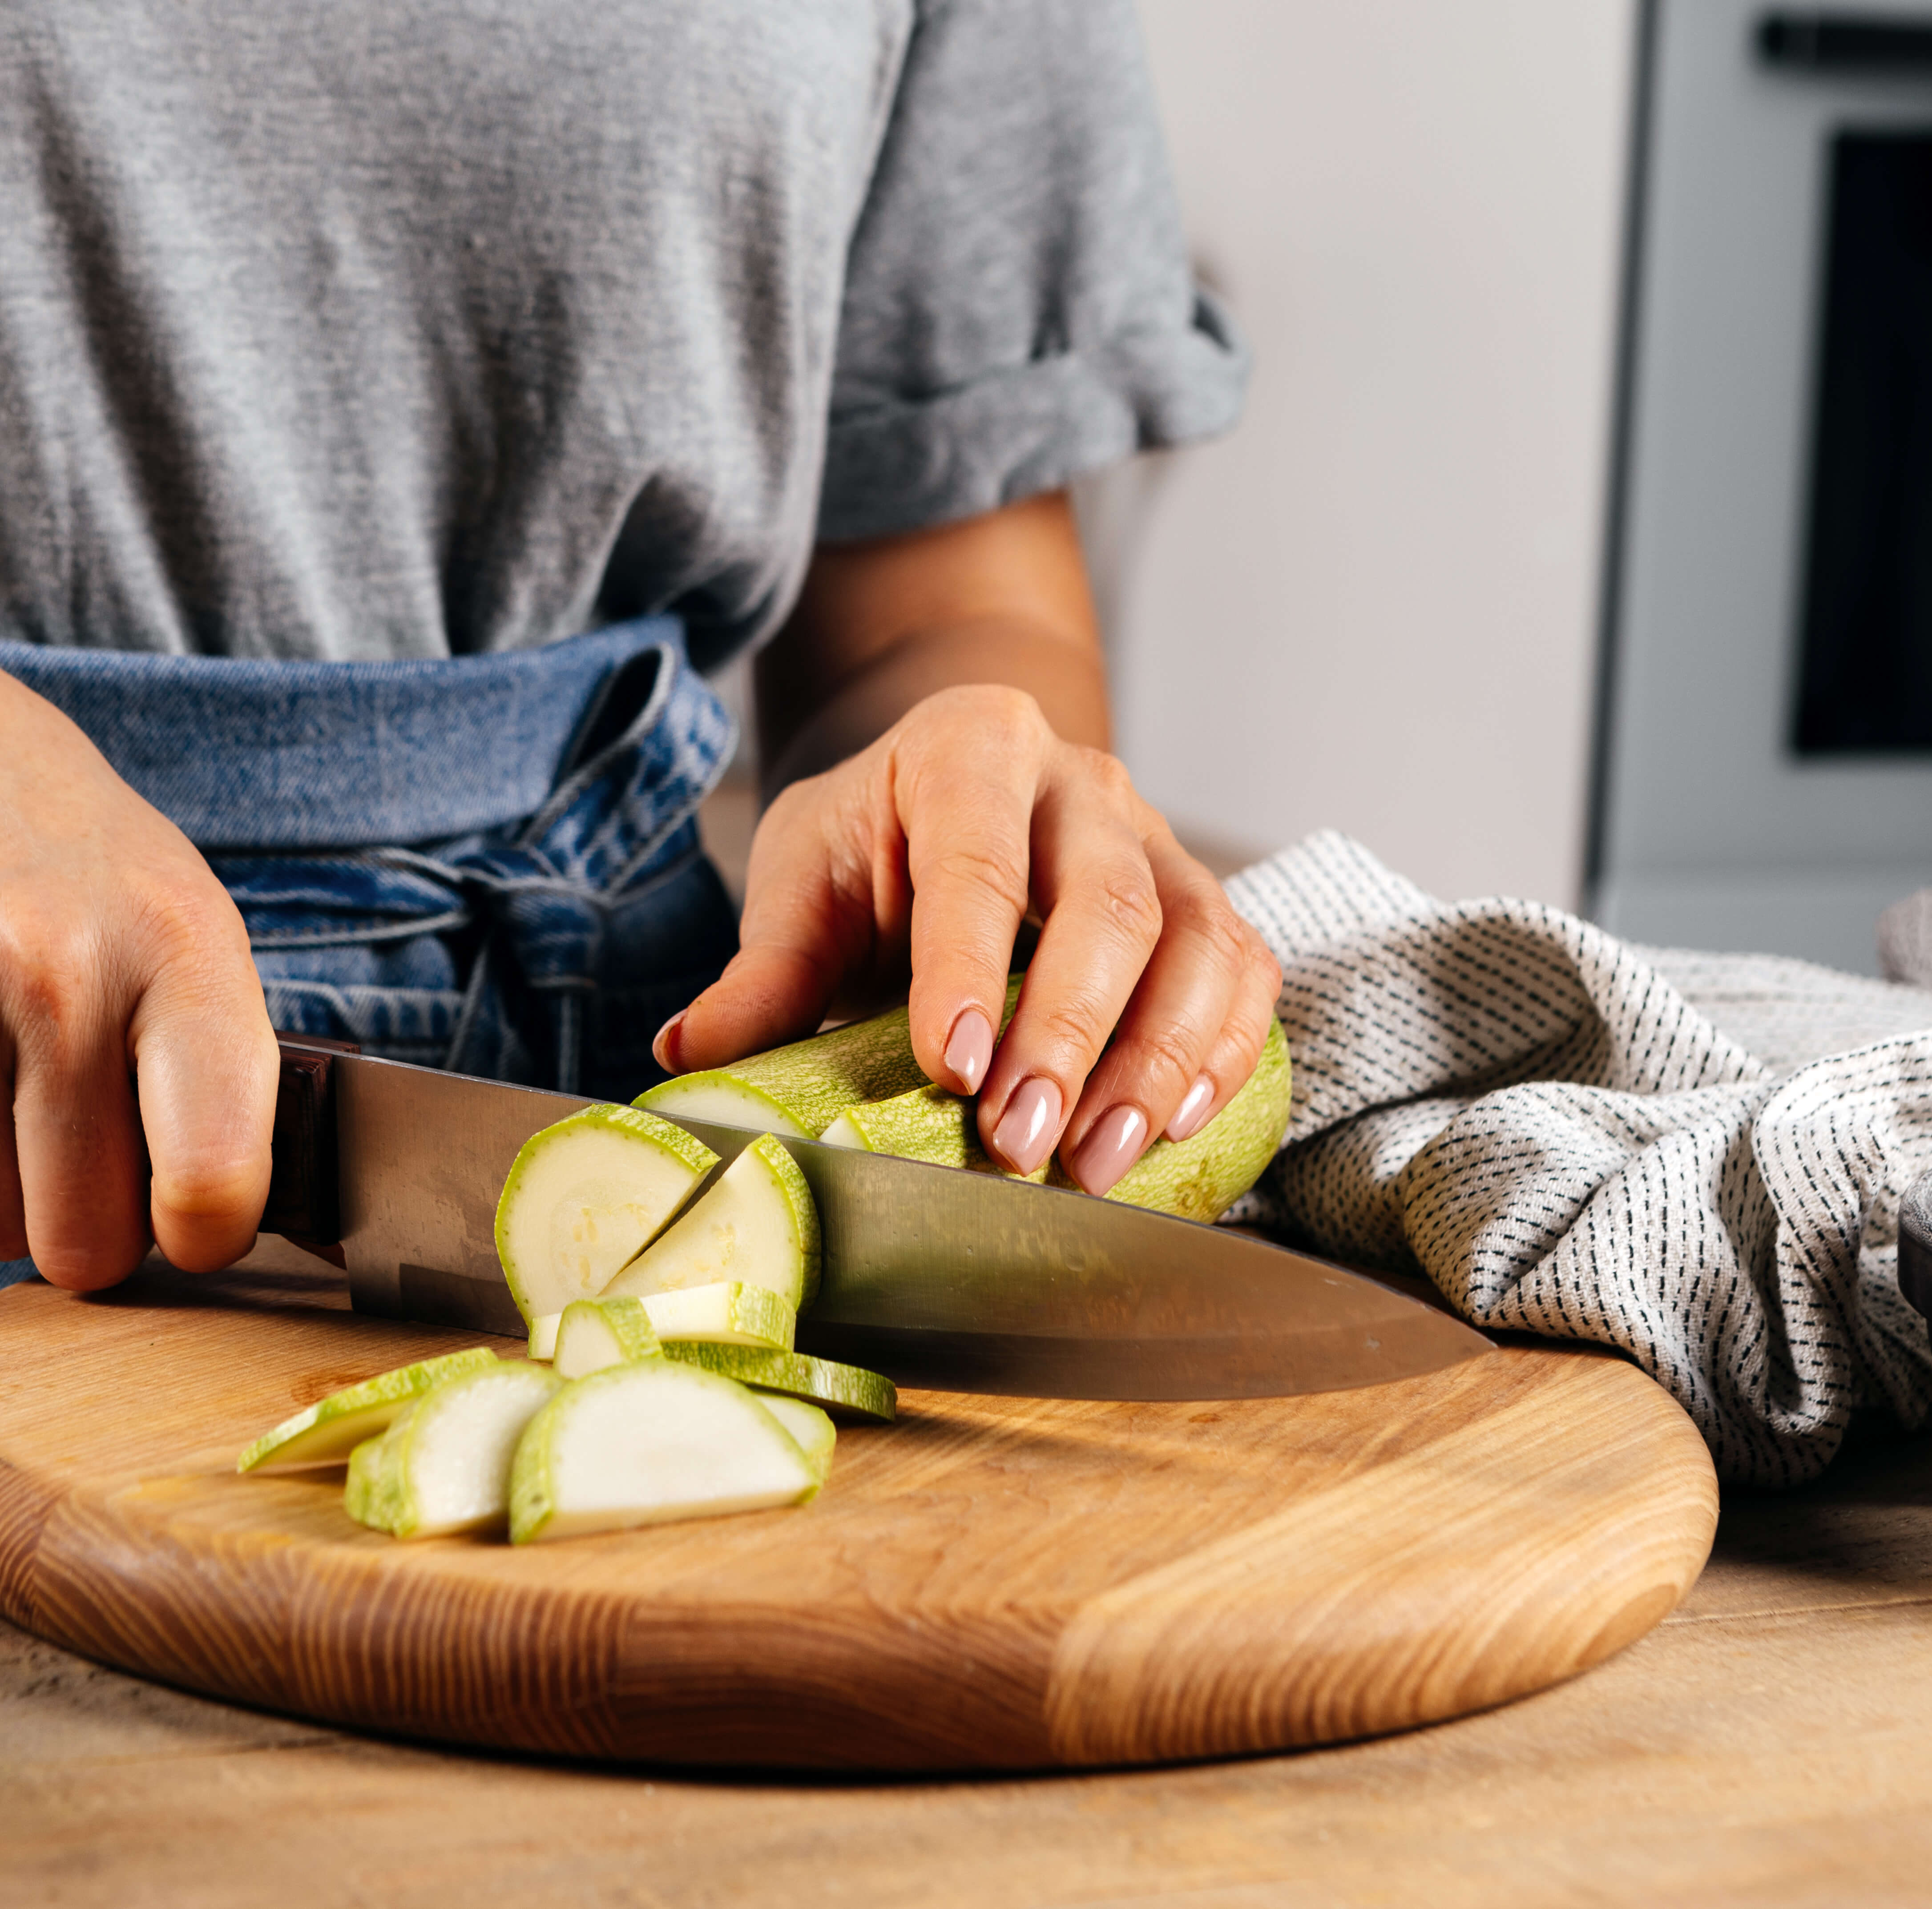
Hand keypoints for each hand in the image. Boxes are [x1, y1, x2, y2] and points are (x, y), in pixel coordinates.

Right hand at [0, 612, 274, 1286]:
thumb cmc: (51, 850)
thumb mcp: (174, 909)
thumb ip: (220, 1063)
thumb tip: (249, 1231)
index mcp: (176, 947)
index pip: (212, 1173)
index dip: (205, 1234)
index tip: (186, 1220)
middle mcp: (61, 978)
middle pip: (87, 1241)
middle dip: (86, 1226)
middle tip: (77, 1151)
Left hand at [658, 685, 1278, 1189]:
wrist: (957, 789)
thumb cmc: (874, 840)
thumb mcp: (803, 881)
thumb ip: (763, 970)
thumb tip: (688, 1051)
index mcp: (969, 749)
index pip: (976, 859)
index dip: (970, 966)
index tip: (954, 1066)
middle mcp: (1082, 783)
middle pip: (1108, 902)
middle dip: (1071, 1031)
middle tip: (1023, 1141)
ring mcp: (1157, 840)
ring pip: (1196, 941)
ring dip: (1156, 1061)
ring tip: (1097, 1160)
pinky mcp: (1203, 903)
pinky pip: (1243, 972)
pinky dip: (1221, 1054)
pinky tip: (1167, 1128)